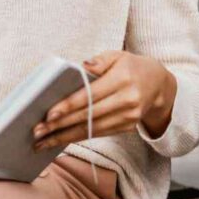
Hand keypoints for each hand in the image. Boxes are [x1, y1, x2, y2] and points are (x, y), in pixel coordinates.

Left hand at [31, 50, 176, 151]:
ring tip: (42, 142)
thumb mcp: (118, 56)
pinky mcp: (126, 127)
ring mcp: (128, 117)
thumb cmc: (132, 67)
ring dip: (65, 137)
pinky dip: (78, 137)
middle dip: (60, 125)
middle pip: (88, 115)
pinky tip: (60, 140)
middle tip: (37, 131)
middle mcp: (127, 101)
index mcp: (122, 80)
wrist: (160, 86)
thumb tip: (81, 66)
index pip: (90, 95)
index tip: (49, 114)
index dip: (69, 106)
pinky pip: (98, 133)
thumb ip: (99, 61)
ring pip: (91, 129)